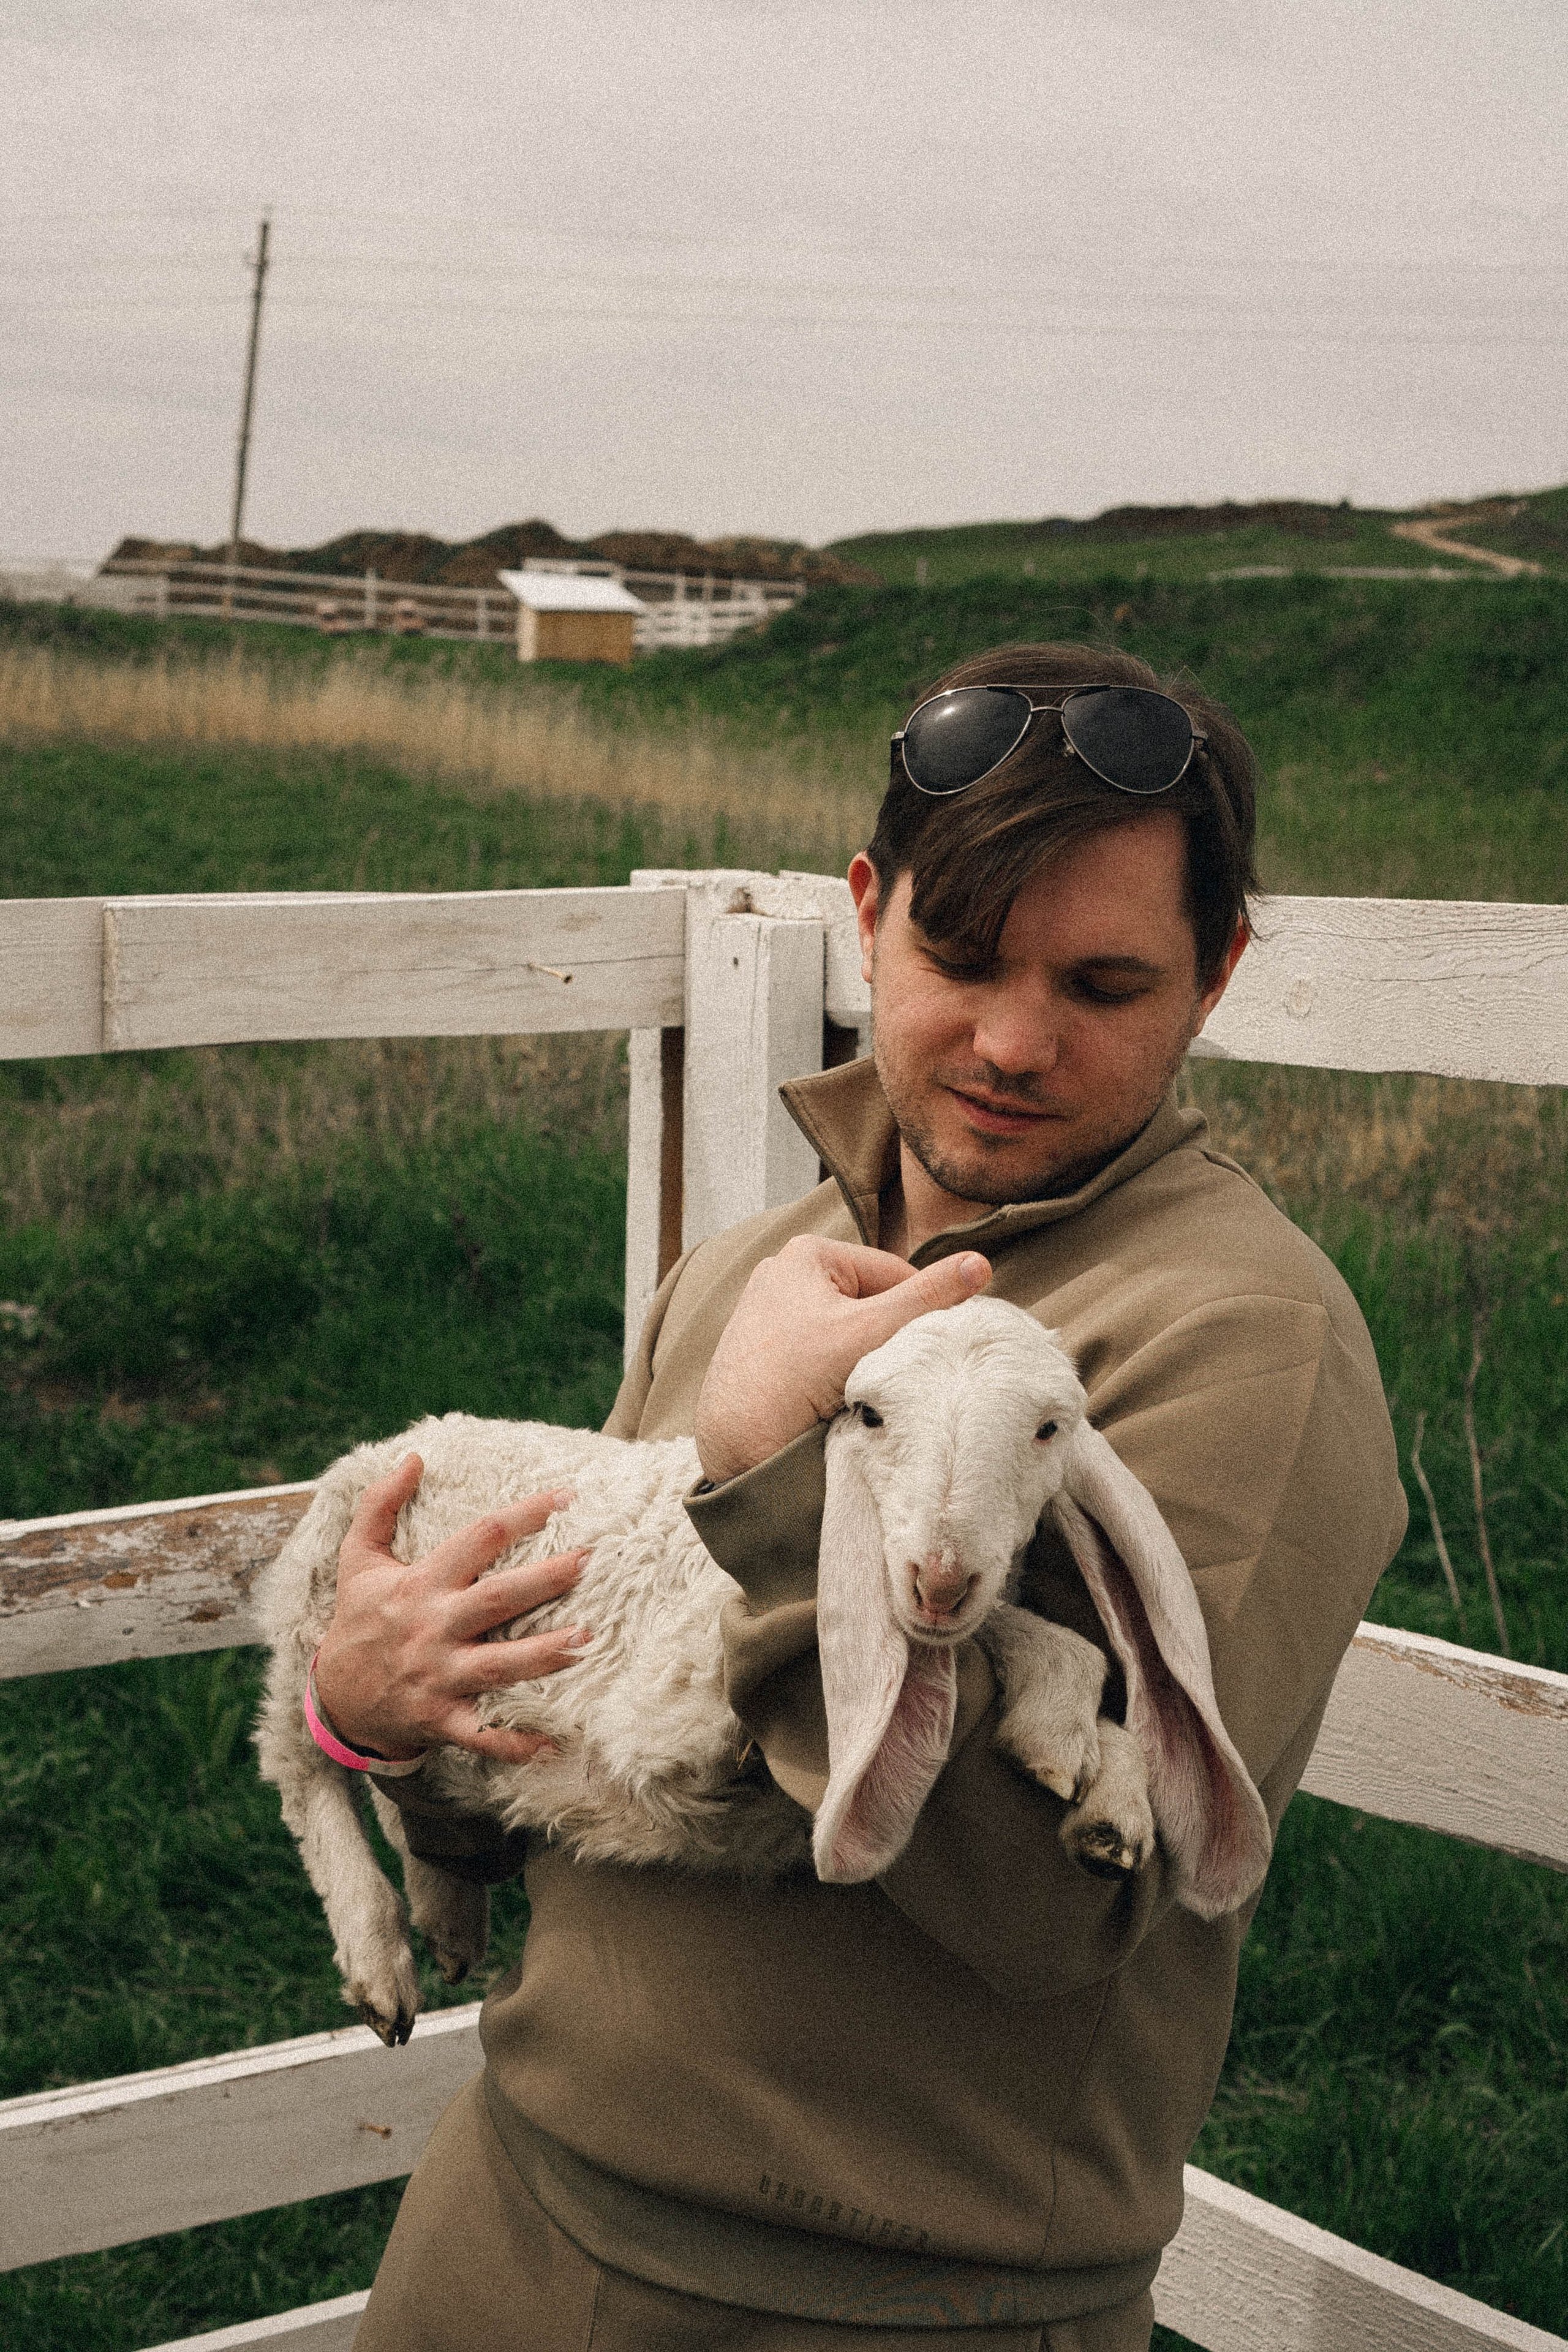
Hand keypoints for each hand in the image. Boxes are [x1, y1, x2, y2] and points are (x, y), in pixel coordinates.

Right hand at [312, 1455, 590, 1764]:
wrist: (334, 1697)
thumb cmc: (359, 1620)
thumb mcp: (359, 1559)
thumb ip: (380, 1504)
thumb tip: (413, 1457)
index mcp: (421, 1584)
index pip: (478, 1539)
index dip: (522, 1515)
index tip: (567, 1497)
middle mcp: (433, 1628)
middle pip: (496, 1599)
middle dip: (545, 1580)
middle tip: (590, 1561)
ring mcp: (438, 1677)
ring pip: (498, 1665)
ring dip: (543, 1655)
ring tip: (588, 1640)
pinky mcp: (440, 1719)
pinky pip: (482, 1734)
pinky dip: (515, 1744)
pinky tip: (554, 1744)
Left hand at [694, 1236, 990, 1483]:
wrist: (735, 1446)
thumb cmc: (793, 1381)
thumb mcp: (870, 1333)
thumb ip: (926, 1298)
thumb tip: (979, 1264)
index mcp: (807, 1253)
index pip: (894, 1274)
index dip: (917, 1313)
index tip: (926, 1349)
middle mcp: (782, 1274)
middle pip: (868, 1303)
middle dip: (884, 1338)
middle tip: (889, 1374)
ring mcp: (768, 1312)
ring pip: (845, 1332)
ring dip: (861, 1359)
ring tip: (857, 1389)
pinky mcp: (761, 1350)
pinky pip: (819, 1354)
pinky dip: (834, 1374)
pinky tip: (832, 1400)